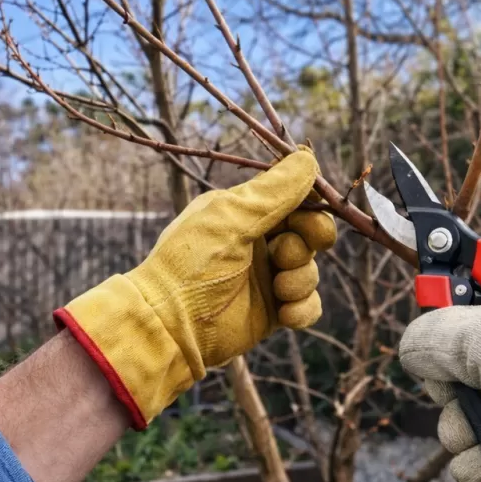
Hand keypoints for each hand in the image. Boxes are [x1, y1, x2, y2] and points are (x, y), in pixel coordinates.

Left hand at [54, 149, 335, 429]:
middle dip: (307, 243)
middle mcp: (259, 241)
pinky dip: (303, 308)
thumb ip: (274, 190)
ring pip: (310, 269)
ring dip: (300, 278)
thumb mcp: (232, 217)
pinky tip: (285, 314)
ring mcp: (266, 277)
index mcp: (245, 212)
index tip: (311, 215)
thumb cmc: (192, 263)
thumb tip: (308, 156)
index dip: (310, 206)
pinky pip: (308, 304)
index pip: (294, 198)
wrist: (169, 325)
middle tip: (286, 254)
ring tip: (278, 289)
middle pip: (310, 233)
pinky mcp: (273, 311)